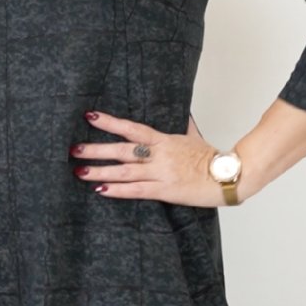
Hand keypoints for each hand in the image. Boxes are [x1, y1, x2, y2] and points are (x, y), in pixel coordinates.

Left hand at [70, 110, 228, 206]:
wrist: (230, 176)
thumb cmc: (213, 158)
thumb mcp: (195, 138)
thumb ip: (184, 127)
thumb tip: (184, 114)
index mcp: (165, 140)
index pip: (132, 128)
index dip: (110, 122)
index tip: (90, 117)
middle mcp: (159, 154)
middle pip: (122, 150)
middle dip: (96, 150)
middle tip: (74, 149)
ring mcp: (161, 172)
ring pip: (125, 171)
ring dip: (101, 171)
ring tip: (80, 171)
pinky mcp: (165, 190)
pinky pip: (137, 190)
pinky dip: (118, 191)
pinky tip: (101, 191)